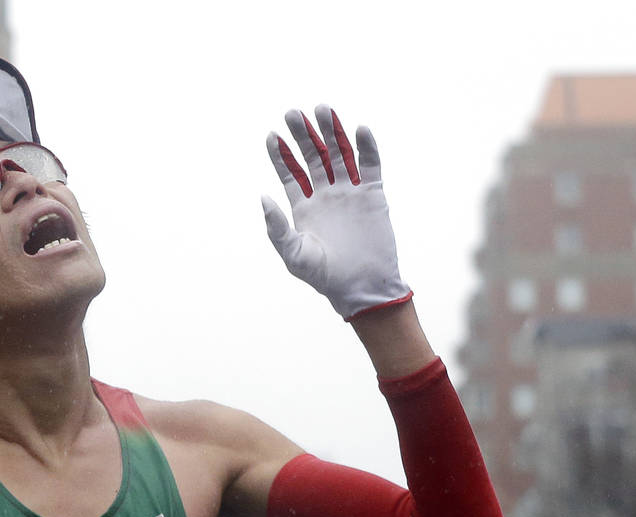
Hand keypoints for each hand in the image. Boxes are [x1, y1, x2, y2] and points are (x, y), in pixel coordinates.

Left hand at [262, 105, 411, 319]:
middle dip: (303, 135)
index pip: (290, 173)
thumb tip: (262, 197)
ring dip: (332, 132)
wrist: (362, 288)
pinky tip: (359, 129)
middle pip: (314, 157)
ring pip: (340, 154)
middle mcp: (326, 195)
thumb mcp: (294, 254)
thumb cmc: (325, 277)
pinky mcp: (373, 196)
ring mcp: (350, 193)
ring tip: (322, 109)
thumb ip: (277, 227)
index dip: (280, 154)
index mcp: (304, 207)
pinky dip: (366, 147)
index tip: (271, 135)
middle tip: (293, 113)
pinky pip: (370, 165)